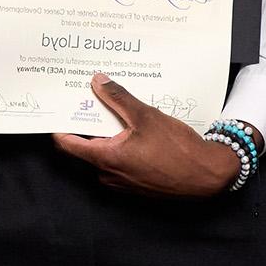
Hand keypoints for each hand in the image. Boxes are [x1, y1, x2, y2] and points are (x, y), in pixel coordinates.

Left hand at [52, 74, 242, 198]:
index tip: (58, 108)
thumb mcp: (146, 116)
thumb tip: (98, 82)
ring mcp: (122, 182)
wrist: (207, 176)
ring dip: (107, 134)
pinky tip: (135, 130)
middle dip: (88, 123)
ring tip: (117, 111)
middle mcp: (108, 174)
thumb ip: (119, 98)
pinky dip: (121, 145)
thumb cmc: (177, 149)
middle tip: (90, 100)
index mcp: (105, 159)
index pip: (67, 145)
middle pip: (85, 147)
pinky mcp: (135, 184)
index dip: (59, 126)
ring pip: (104, 154)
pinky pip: (119, 161)